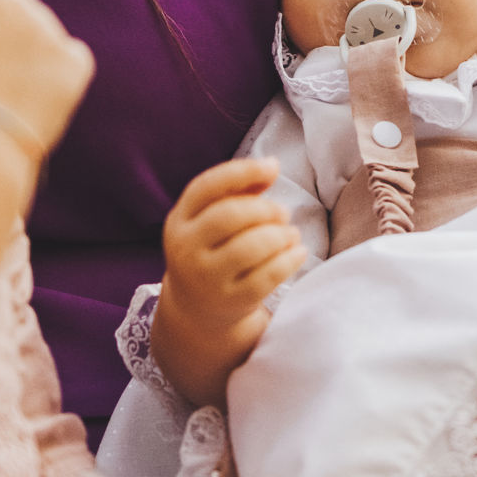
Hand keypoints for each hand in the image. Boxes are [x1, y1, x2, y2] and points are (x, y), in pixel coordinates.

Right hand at [155, 157, 305, 405]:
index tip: (273, 167)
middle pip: (230, 216)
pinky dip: (289, 259)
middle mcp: (185, 249)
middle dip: (266, 209)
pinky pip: (266, 276)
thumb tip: (270, 167)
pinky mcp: (229, 302)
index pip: (206, 186)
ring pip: (250, 247)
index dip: (243, 171)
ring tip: (291, 233)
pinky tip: (298, 252)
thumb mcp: (212, 220)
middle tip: (284, 213)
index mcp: (179, 220)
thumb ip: (238, 191)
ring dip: (281, 235)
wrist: (198, 310)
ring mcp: (205, 278)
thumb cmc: (214, 250)